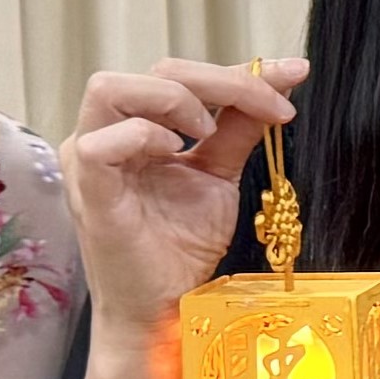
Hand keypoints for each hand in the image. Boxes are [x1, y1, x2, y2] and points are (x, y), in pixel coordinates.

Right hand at [64, 56, 305, 336]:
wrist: (166, 308)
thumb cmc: (179, 248)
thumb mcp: (219, 174)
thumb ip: (241, 126)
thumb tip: (283, 78)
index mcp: (131, 126)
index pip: (178, 74)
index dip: (237, 72)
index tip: (291, 76)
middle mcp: (103, 135)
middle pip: (152, 71)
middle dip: (219, 80)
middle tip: (266, 108)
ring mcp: (89, 160)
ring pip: (110, 87)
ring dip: (174, 98)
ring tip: (208, 132)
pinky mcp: (90, 192)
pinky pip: (101, 144)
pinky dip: (143, 134)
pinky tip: (175, 152)